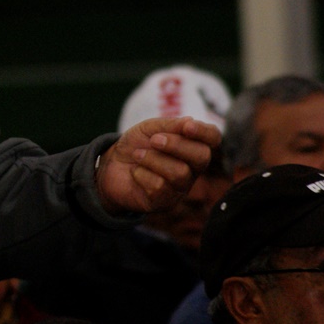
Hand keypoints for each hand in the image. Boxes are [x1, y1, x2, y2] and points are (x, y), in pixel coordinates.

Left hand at [96, 116, 221, 214]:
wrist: (111, 165)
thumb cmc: (135, 145)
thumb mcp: (149, 129)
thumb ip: (169, 125)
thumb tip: (191, 121)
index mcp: (191, 147)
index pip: (212, 139)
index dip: (204, 132)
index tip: (186, 126)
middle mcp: (191, 169)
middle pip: (201, 157)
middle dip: (176, 145)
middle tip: (154, 140)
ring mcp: (179, 188)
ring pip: (179, 173)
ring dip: (153, 160)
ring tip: (138, 156)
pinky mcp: (163, 202)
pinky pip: (159, 187)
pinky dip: (142, 175)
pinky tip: (135, 173)